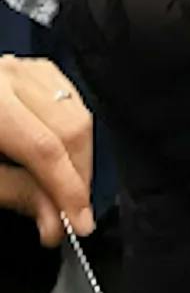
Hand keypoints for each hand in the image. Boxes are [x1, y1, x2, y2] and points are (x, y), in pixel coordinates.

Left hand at [0, 58, 94, 244]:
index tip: (79, 224)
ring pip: (74, 109)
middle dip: (77, 176)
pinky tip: (57, 152)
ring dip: (77, 154)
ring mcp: (16, 67)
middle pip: (69, 126)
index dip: (68, 191)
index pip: (45, 149)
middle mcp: (5, 76)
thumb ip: (11, 192)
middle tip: (68, 214)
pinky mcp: (22, 69)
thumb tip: (54, 217)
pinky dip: (68, 128)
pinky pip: (64, 95)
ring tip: (62, 186)